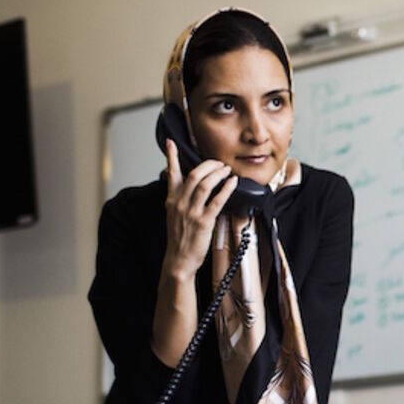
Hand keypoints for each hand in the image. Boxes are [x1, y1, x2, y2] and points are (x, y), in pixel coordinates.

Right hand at [162, 138, 237, 280]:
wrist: (178, 260)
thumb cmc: (180, 239)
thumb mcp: (174, 215)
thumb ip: (180, 199)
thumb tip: (189, 186)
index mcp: (172, 200)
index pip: (171, 173)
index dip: (172, 156)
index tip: (171, 142)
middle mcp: (180, 203)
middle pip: (194, 174)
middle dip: (209, 164)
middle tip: (219, 163)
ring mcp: (191, 212)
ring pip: (205, 184)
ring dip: (218, 174)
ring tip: (227, 170)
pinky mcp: (203, 222)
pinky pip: (216, 201)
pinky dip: (226, 189)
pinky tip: (232, 183)